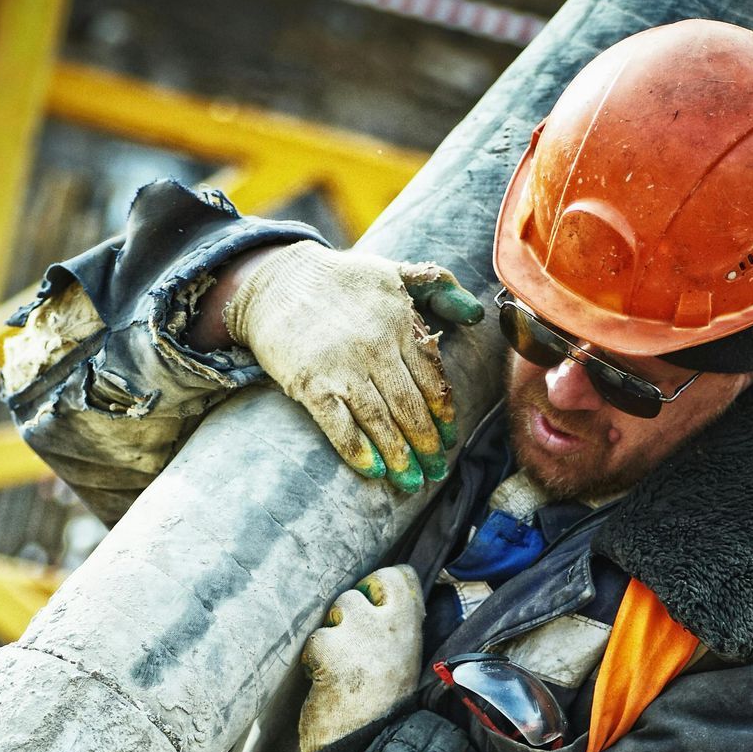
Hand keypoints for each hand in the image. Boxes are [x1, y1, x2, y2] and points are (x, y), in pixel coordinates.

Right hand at [223, 242, 482, 492]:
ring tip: (412, 482)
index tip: (449, 440)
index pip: (432, 379)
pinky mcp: (310, 383)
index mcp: (400, 323)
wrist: (276, 281)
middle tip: (436, 472)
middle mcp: (376, 347)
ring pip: (380, 421)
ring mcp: (342, 367)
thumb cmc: (340, 280)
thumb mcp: (394, 270)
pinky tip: (374, 470)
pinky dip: (357, 450)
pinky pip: (339, 424)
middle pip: (410, 407)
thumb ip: (439, 286)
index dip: (443, 415)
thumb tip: (476, 314)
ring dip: (400, 456)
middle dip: (427, 445)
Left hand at [298, 565, 424, 751]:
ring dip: (329, 637)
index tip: (372, 608)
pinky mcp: (330, 649)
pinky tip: (322, 681)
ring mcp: (359, 635)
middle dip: (347, 613)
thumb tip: (377, 603)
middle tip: (348, 645)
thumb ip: (394, 632)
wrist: (366, 750)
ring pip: (334, 612)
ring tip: (337, 668)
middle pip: (358, 591)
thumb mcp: (403, 664)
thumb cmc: (382, 710)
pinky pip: (314, 640)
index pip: (399, 577)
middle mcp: (388, 626)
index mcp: (410, 629)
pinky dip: (313, 660)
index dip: (379, 587)